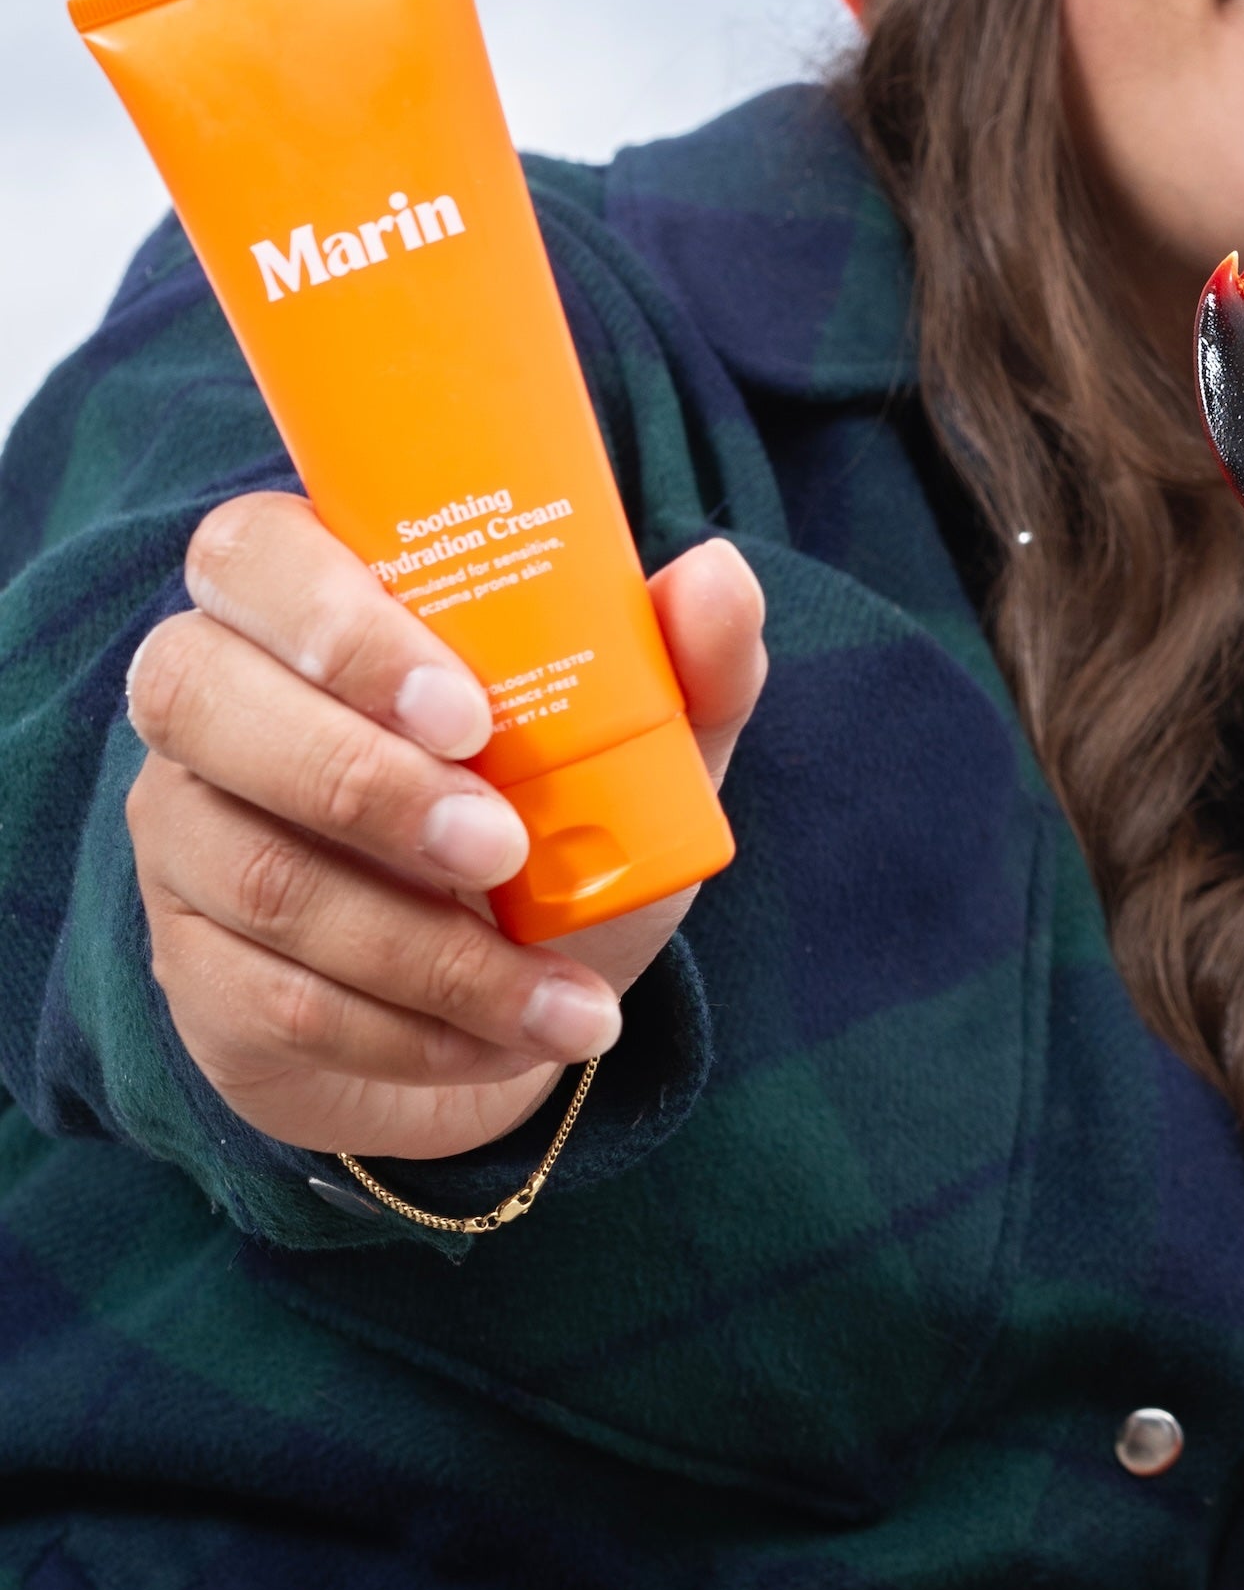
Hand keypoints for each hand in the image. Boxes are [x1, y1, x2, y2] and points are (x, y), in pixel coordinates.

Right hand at [122, 494, 765, 1163]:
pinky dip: (418, 1032)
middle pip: (200, 698)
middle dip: (366, 782)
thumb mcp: (635, 747)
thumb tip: (717, 578)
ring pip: (259, 875)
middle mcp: (207, 698)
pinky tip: (516, 1038)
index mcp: (302, 598)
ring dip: (426, 945)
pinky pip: (279, 1000)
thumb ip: (680, 660)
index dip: (337, 622)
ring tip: (557, 982)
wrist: (503, 1007)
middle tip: (505, 849)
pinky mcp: (190, 970)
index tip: (469, 710)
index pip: (254, 552)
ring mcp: (180, 837)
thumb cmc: (553, 827)